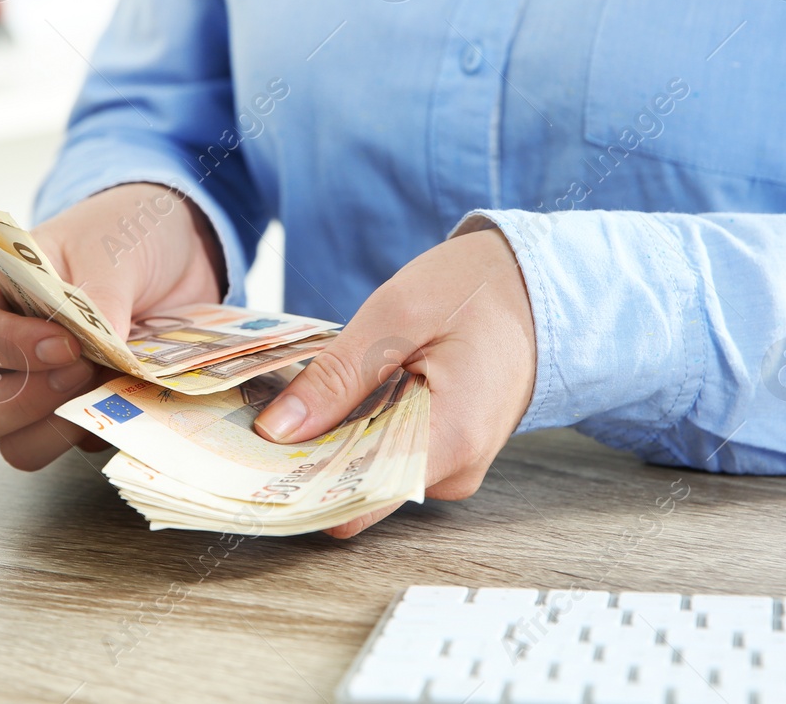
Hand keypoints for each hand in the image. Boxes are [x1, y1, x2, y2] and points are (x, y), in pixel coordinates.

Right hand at [0, 183, 223, 468]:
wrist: (178, 252)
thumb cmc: (122, 236)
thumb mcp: (110, 250)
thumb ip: (99, 299)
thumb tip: (103, 348)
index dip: (10, 347)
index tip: (66, 344)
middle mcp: (1, 353)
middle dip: (21, 405)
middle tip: (80, 371)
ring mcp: (40, 393)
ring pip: (18, 446)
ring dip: (62, 428)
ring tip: (109, 385)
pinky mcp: (84, 415)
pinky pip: (81, 446)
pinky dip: (109, 429)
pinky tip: (139, 395)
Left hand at [253, 227, 535, 538]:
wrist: (538, 283)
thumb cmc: (475, 289)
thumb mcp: (397, 314)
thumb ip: (338, 375)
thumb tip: (276, 429)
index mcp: (449, 441)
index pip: (357, 502)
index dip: (299, 487)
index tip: (247, 466)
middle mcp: (454, 471)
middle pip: (357, 489)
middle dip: (306, 459)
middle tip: (253, 423)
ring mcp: (452, 465)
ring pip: (367, 472)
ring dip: (329, 442)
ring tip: (288, 404)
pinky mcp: (444, 451)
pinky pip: (386, 454)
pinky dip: (354, 431)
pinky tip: (331, 401)